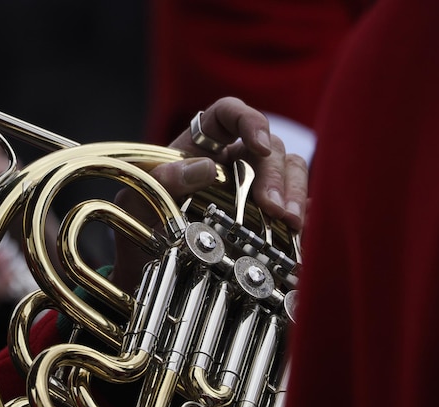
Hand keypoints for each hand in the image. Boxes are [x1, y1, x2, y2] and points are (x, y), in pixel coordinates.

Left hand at [110, 97, 307, 292]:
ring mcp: (252, 184)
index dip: (249, 120)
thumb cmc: (142, 223)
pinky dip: (301, 212)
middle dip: (275, 175)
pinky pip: (293, 202)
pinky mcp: (266, 212)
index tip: (259, 144)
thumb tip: (208, 167)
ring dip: (294, 193)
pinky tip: (301, 230)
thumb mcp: (137, 200)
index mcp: (200, 143)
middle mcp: (231, 157)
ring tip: (291, 223)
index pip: (229, 113)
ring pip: (289, 170)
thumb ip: (164, 180)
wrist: (147, 261)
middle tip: (273, 208)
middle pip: (267, 148)